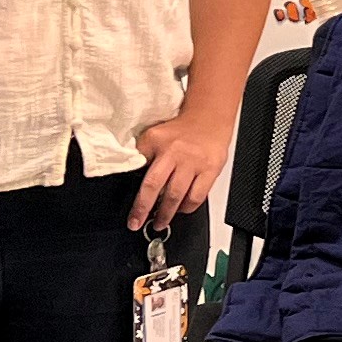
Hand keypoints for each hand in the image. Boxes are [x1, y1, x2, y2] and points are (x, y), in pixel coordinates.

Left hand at [129, 104, 231, 230]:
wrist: (209, 119)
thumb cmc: (179, 132)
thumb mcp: (153, 136)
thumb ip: (142, 155)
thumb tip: (131, 179)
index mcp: (156, 142)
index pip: (140, 171)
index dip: (136, 196)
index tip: (130, 214)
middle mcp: (176, 152)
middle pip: (157, 186)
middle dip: (145, 209)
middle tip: (138, 223)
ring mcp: (194, 162)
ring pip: (177, 195)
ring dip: (167, 213)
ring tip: (160, 221)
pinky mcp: (210, 170)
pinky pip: (197, 196)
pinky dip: (187, 207)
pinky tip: (181, 209)